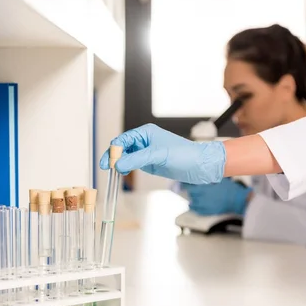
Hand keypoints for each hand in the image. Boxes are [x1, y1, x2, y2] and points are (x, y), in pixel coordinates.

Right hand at [99, 124, 225, 183]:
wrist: (200, 166)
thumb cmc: (184, 154)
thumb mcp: (158, 155)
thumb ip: (136, 159)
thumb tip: (118, 164)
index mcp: (145, 132)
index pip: (123, 139)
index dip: (113, 150)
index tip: (108, 161)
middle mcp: (144, 141)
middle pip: (122, 147)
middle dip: (113, 156)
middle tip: (105, 167)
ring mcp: (146, 153)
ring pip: (126, 156)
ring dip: (119, 163)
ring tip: (113, 171)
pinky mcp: (150, 163)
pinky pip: (133, 164)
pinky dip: (126, 168)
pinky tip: (123, 173)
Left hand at [181, 178, 251, 215]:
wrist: (236, 199)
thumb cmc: (229, 188)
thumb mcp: (218, 179)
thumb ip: (208, 177)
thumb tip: (201, 172)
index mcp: (204, 188)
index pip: (189, 186)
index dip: (185, 184)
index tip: (183, 182)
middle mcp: (202, 197)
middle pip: (191, 193)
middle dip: (190, 190)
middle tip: (191, 187)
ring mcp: (204, 205)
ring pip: (193, 202)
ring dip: (192, 198)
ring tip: (194, 195)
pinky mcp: (207, 211)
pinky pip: (197, 210)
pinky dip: (194, 206)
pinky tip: (193, 204)